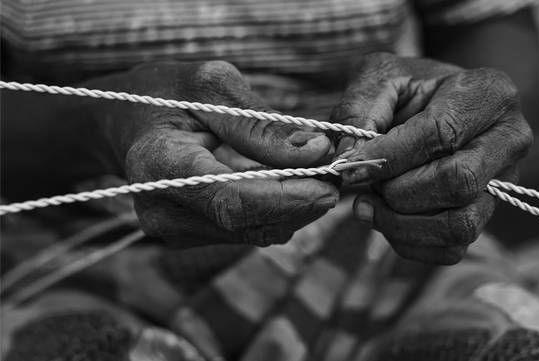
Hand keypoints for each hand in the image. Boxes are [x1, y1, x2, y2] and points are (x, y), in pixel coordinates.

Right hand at [88, 61, 337, 246]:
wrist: (128, 121)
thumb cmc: (168, 94)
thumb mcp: (213, 88)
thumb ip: (262, 125)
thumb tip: (318, 151)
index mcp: (159, 165)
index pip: (232, 199)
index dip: (287, 198)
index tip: (330, 184)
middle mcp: (162, 209)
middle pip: (248, 222)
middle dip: (301, 202)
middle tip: (335, 173)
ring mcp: (175, 229)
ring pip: (254, 231)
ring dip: (294, 206)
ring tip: (314, 170)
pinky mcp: (190, 235)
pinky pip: (247, 229)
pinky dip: (276, 208)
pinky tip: (284, 180)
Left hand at [331, 53, 532, 263]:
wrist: (442, 104)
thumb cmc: (411, 89)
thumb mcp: (381, 78)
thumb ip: (359, 109)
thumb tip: (346, 158)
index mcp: (488, 93)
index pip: (441, 134)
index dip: (390, 157)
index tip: (349, 168)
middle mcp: (508, 141)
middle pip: (459, 182)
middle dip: (399, 191)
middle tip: (365, 184)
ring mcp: (504, 185)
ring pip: (460, 224)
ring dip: (401, 224)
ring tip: (366, 205)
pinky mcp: (486, 215)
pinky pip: (452, 248)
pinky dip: (410, 243)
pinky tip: (384, 220)